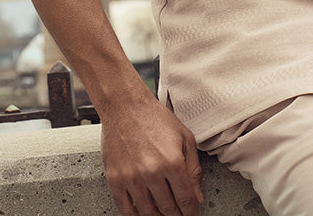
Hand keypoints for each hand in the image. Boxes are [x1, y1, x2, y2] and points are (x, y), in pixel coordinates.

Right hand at [100, 90, 203, 215]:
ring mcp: (131, 178)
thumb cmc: (155, 118)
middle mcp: (152, 172)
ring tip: (163, 214)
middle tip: (179, 215)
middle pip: (168, 209)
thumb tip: (197, 196)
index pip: (186, 199)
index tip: (192, 214)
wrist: (125, 106)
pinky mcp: (115, 180)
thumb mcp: (185, 137)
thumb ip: (194, 169)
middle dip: (176, 215)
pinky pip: (125, 209)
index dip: (191, 212)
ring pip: (148, 212)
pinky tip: (143, 214)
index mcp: (172, 161)